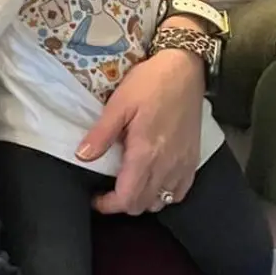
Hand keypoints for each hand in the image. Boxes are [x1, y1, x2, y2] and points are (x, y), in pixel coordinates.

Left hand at [76, 45, 203, 213]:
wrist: (185, 70)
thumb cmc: (150, 83)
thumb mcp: (119, 104)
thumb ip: (101, 134)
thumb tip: (82, 156)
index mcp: (146, 153)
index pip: (127, 198)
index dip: (108, 205)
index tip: (95, 199)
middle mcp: (167, 165)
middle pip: (143, 205)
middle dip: (122, 203)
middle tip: (108, 190)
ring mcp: (183, 164)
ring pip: (162, 201)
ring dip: (143, 200)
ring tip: (129, 184)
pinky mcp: (193, 159)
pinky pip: (180, 191)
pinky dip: (165, 194)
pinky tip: (154, 181)